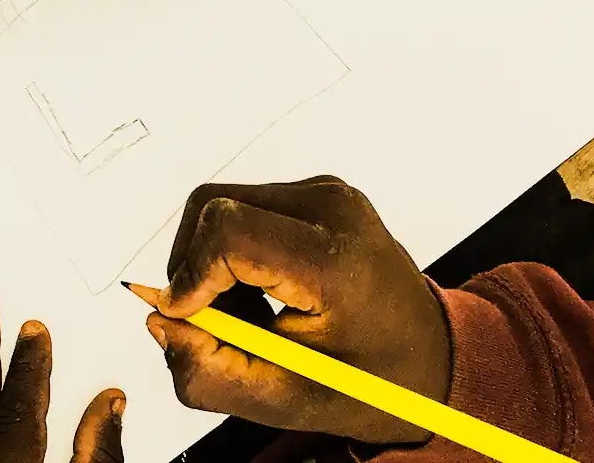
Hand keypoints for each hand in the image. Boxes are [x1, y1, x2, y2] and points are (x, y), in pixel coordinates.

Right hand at [144, 178, 448, 444]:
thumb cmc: (372, 384)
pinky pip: (243, 207)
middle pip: (213, 209)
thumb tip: (160, 321)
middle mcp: (333, 209)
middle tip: (215, 325)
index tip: (187, 319)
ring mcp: (327, 193)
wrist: (433, 358)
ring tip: (245, 315)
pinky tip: (260, 294)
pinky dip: (230, 251)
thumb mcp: (286, 400)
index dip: (190, 277)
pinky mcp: (317, 193)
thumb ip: (210, 371)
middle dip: (194, 269)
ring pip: (220, 206)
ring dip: (210, 262)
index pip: (229, 232)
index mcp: (335, 262)